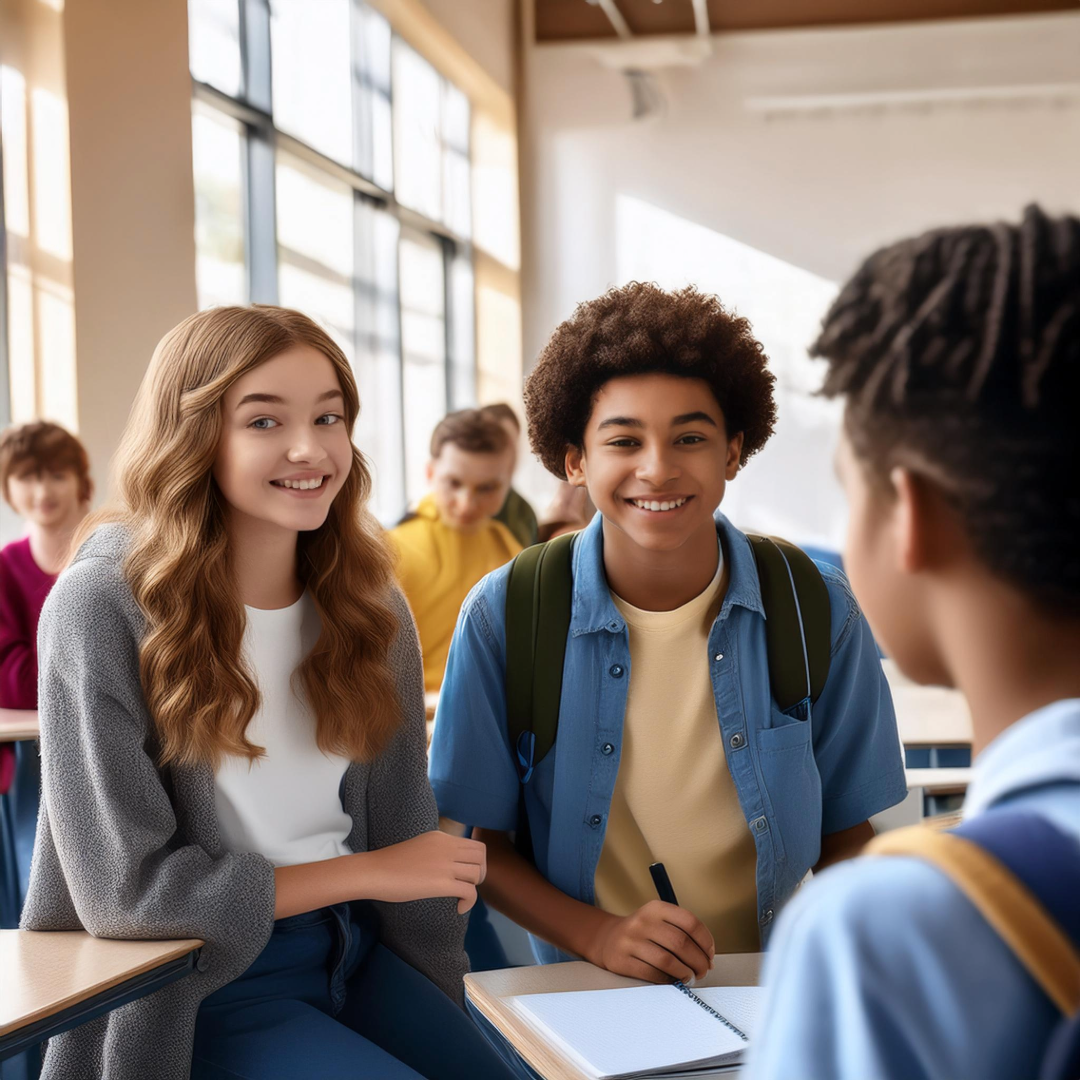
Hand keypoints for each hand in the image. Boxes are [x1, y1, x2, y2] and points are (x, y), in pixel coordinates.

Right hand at [361, 831, 486, 913]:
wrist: (374, 871)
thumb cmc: (391, 863)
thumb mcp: (420, 846)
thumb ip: (437, 850)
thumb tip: (450, 862)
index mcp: (441, 837)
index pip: (475, 844)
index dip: (476, 862)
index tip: (465, 875)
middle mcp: (447, 847)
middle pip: (481, 856)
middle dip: (480, 873)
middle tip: (467, 885)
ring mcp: (445, 864)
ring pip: (477, 873)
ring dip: (474, 887)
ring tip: (460, 896)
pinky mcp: (440, 883)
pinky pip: (469, 891)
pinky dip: (469, 902)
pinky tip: (458, 908)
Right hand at [588, 900, 714, 983]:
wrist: (608, 938)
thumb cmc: (643, 933)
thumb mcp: (660, 920)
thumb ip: (682, 932)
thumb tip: (707, 957)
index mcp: (656, 908)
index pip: (690, 922)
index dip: (705, 941)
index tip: (710, 955)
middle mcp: (642, 921)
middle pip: (681, 943)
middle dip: (698, 961)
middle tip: (703, 971)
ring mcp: (630, 941)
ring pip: (667, 960)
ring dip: (685, 973)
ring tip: (689, 977)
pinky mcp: (622, 960)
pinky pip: (652, 974)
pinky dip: (668, 980)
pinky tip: (673, 980)